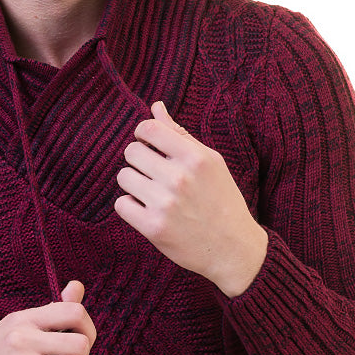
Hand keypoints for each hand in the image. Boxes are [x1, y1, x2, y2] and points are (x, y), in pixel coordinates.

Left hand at [114, 101, 267, 296]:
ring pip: (123, 177)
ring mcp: (165, 204)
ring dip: (133, 184)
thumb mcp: (209, 162)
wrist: (233, 248)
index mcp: (194, 157)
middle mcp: (179, 178)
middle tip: (154, 174)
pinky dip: (131, 207)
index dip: (143, 136)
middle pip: (130, 152)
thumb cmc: (220, 199)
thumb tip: (155, 106)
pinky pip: (121, 204)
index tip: (151, 147)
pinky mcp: (153, 227)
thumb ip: (179, 134)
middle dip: (139, 161)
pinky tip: (148, 210)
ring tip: (153, 193)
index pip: (147, 129)